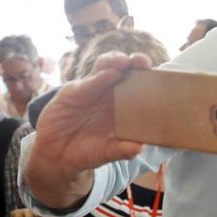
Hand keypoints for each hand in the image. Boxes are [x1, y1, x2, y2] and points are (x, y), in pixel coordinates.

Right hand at [33, 52, 150, 173]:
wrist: (58, 155)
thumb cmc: (87, 151)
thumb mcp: (106, 153)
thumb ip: (122, 150)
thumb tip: (139, 148)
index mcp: (123, 106)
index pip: (138, 86)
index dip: (148, 78)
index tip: (159, 76)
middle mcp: (109, 94)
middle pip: (124, 70)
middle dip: (134, 62)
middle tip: (142, 62)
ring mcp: (92, 90)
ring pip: (105, 68)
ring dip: (116, 61)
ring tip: (125, 62)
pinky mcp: (73, 92)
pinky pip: (87, 82)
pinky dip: (98, 78)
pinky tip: (108, 75)